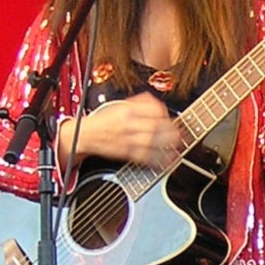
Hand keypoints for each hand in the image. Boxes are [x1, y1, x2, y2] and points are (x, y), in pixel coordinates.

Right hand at [58, 92, 180, 169]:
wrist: (85, 134)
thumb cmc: (103, 120)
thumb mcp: (118, 105)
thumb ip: (138, 104)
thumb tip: (156, 103)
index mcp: (126, 109)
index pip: (150, 108)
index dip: (164, 112)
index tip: (169, 115)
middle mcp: (127, 124)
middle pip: (153, 126)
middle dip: (170, 130)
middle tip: (180, 132)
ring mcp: (126, 139)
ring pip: (150, 142)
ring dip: (167, 144)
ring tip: (178, 145)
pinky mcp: (124, 153)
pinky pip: (143, 157)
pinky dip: (157, 160)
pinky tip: (167, 161)